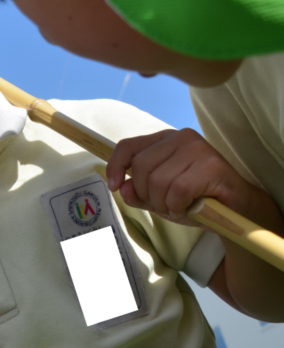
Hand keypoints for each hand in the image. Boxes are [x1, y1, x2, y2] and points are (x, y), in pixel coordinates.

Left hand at [106, 129, 262, 226]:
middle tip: (166, 205)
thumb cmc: (194, 200)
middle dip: (147, 195)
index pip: (128, 146)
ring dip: (165, 204)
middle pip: (140, 168)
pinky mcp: (211, 164)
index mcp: (164, 140)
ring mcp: (197, 148)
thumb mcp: (158, 198)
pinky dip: (179, 207)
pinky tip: (191, 208)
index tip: (113, 187)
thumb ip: (137, 193)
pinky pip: (178, 191)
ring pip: (158, 181)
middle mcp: (181, 137)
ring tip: (181, 206)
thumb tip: (121, 187)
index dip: (115, 166)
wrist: (235, 210)